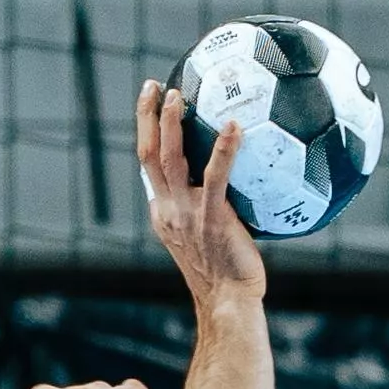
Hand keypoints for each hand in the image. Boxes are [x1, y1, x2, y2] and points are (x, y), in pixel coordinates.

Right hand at [138, 76, 271, 310]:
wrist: (228, 303)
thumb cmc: (227, 273)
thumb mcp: (209, 237)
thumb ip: (214, 205)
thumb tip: (242, 179)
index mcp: (163, 214)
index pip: (149, 167)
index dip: (147, 132)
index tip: (152, 102)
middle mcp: (168, 211)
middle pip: (147, 155)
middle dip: (146, 117)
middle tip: (154, 86)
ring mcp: (186, 215)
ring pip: (169, 160)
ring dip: (169, 124)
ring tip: (177, 95)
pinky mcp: (211, 219)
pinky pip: (216, 177)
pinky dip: (224, 149)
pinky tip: (235, 126)